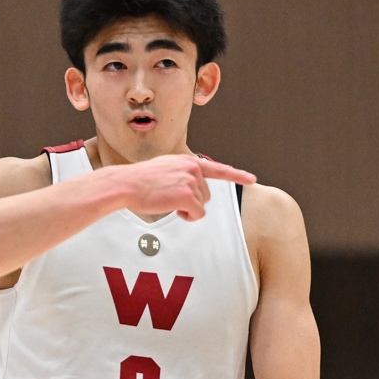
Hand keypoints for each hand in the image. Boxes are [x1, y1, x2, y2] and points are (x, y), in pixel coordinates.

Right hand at [112, 153, 254, 221]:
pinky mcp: (187, 195)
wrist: (126, 184)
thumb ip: (181, 174)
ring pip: (201, 205)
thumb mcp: (164, 169)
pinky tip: (171, 208)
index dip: (237, 175)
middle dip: (192, 202)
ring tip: (166, 200)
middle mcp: (193, 168)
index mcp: (188, 161)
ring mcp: (191, 181)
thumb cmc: (140, 181)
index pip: (218, 168)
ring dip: (187, 209)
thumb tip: (190, 190)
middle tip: (169, 198)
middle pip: (206, 195)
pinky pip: (197, 214)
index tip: (252, 179)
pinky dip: (187, 217)